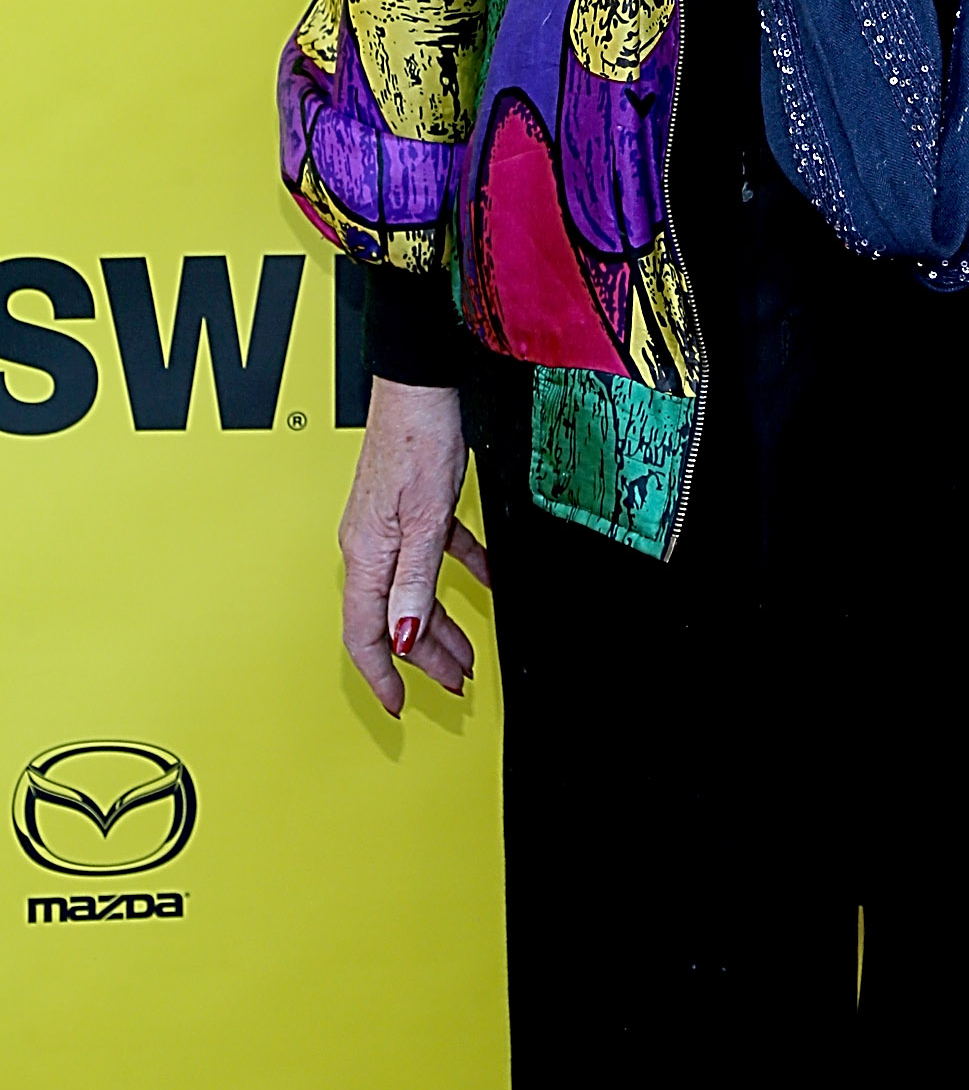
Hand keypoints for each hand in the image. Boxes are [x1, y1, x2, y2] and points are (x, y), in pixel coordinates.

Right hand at [338, 377, 490, 716]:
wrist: (418, 383)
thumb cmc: (415, 439)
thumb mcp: (425, 519)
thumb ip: (414, 580)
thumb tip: (403, 636)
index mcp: (366, 554)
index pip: (364, 634)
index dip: (381, 676)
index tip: (399, 705)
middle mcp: (370, 544)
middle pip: (393, 617)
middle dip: (423, 656)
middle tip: (454, 680)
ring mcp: (388, 525)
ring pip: (412, 588)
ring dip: (439, 621)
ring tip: (467, 647)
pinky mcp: (408, 504)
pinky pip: (431, 551)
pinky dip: (457, 568)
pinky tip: (483, 576)